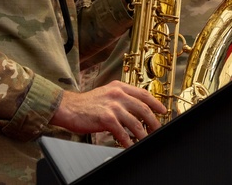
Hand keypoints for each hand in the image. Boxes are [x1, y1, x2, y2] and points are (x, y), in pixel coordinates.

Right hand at [50, 81, 166, 146]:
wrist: (68, 107)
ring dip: (143, 135)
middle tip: (158, 130)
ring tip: (146, 140)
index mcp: (118, 87)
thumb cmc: (85, 103)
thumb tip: (136, 109)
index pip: (143, 93)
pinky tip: (130, 145)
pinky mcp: (106, 118)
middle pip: (144, 109)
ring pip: (136, 123)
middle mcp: (117, 94)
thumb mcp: (105, 93)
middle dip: (154, 122)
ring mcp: (112, 106)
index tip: (163, 110)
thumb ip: (120, 97)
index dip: (156, 103)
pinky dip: (128, 141)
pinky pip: (123, 133)